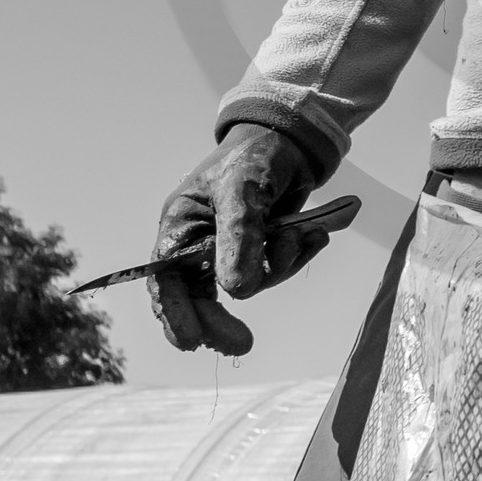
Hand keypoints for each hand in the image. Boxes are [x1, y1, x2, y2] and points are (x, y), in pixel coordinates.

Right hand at [150, 123, 325, 355]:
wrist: (294, 137)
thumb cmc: (255, 152)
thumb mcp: (243, 188)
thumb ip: (238, 237)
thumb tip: (236, 290)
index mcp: (181, 225)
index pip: (167, 279)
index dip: (174, 314)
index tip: (191, 342)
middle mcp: (201, 241)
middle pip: (202, 295)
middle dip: (221, 320)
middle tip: (242, 344)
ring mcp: (232, 246)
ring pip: (248, 283)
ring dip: (278, 266)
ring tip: (300, 237)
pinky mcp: (262, 247)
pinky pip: (274, 268)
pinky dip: (296, 256)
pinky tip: (314, 238)